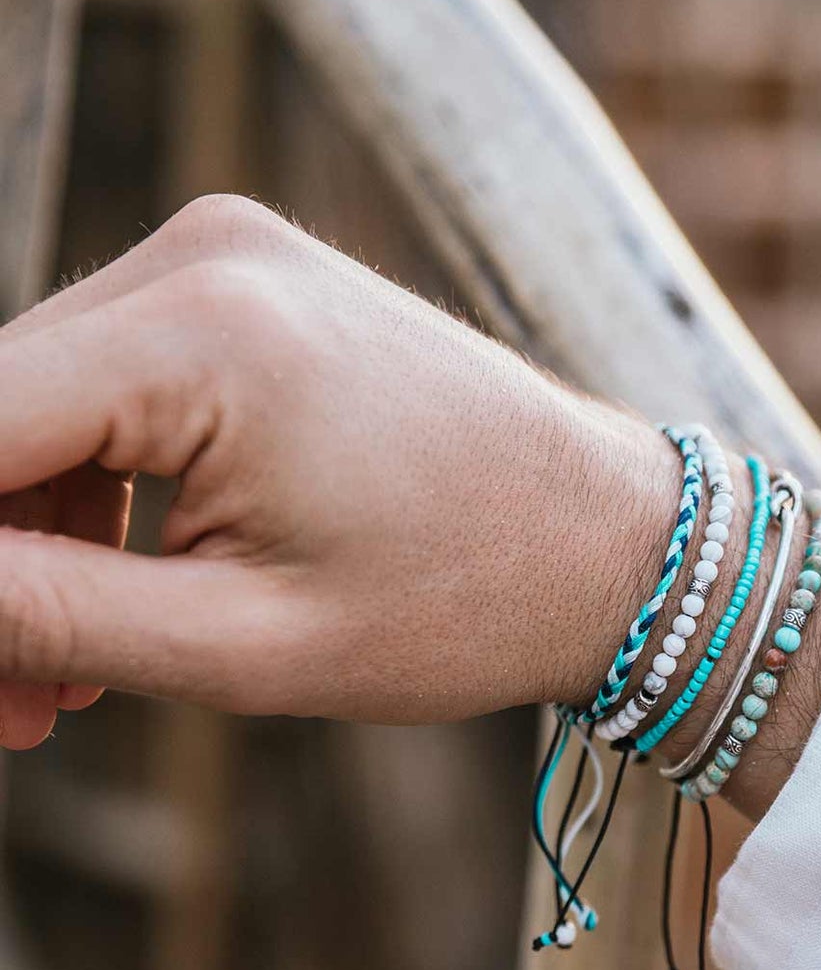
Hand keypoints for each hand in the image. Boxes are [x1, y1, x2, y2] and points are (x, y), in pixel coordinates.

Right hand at [0, 195, 680, 747]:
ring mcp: (228, 259)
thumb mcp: (245, 643)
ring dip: (24, 543)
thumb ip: (39, 614)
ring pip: (38, 406)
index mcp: (203, 334)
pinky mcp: (250, 289)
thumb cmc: (470, 598)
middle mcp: (203, 257)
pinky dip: (93, 494)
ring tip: (61, 690)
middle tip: (12, 713)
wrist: (611, 539)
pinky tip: (120, 598)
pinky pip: (111, 387)